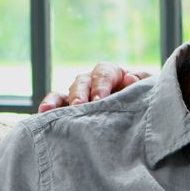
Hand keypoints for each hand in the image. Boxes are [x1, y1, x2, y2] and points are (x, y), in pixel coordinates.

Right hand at [37, 63, 152, 112]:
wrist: (142, 117)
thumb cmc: (144, 99)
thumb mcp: (148, 89)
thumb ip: (142, 82)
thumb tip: (129, 79)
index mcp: (112, 73)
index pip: (103, 74)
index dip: (100, 85)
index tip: (100, 99)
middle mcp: (92, 81)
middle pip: (81, 82)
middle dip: (80, 94)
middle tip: (79, 106)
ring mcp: (79, 95)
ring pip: (64, 93)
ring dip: (57, 101)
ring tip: (49, 111)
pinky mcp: (69, 109)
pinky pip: (56, 107)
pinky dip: (48, 108)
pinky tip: (41, 115)